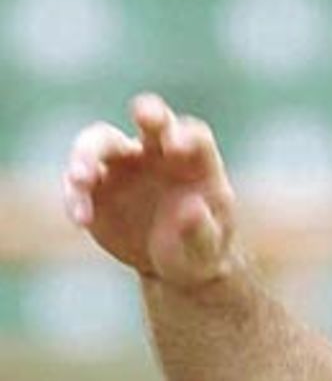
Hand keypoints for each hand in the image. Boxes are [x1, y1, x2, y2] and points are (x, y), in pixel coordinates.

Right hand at [62, 93, 239, 290]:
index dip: (186, 135)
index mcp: (195, 161)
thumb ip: (201, 230)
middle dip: (148, 113)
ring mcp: (123, 164)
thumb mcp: (207, 250)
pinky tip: (81, 220)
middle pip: (152, 120)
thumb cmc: (200, 250)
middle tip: (142, 114)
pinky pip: (78, 182)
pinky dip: (75, 195)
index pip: (194, 136)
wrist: (173, 267)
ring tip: (82, 181)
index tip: (176, 147)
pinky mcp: (96, 186)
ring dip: (88, 154)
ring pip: (100, 141)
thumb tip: (191, 208)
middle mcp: (157, 152)